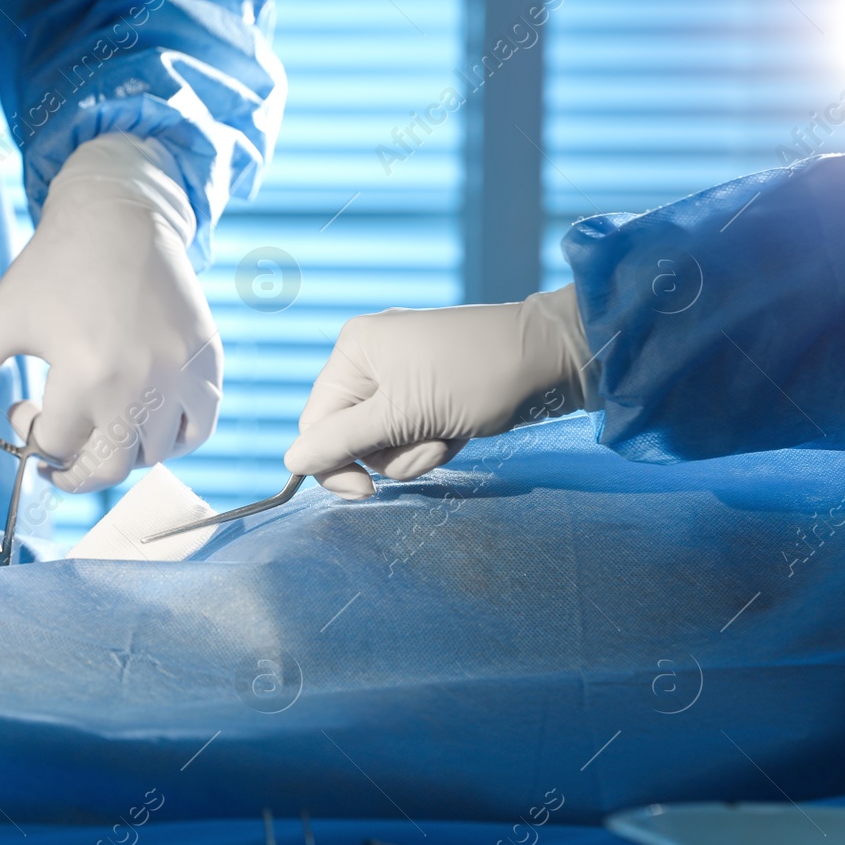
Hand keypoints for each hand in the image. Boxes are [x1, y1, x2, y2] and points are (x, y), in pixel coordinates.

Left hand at [0, 134, 220, 492]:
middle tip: (55, 444)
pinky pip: (198, 430)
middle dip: (70, 467)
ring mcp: (181, 374)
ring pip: (151, 456)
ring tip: (95, 419)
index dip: (30, 435)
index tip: (22, 406)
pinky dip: (170, 440)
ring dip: (116, 452)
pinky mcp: (208, 362)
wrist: (120, 213)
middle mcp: (141, 381)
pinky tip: (142, 422)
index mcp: (87, 374)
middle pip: (106, 469)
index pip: (56, 446)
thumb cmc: (53, 267)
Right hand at [284, 285, 593, 498]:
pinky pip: (409, 432)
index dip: (334, 463)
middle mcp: (369, 358)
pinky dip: (431, 441)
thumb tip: (292, 461)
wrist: (552, 357)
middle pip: (349, 435)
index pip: (315, 423)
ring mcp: (400, 374)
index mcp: (353, 351)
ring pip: (382, 441)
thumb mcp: (404, 414)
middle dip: (389, 453)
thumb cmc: (477, 377)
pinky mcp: (427, 391)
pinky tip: (459, 430)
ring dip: (415, 451)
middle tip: (429, 444)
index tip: (367, 493)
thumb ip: (343, 441)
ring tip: (450, 433)